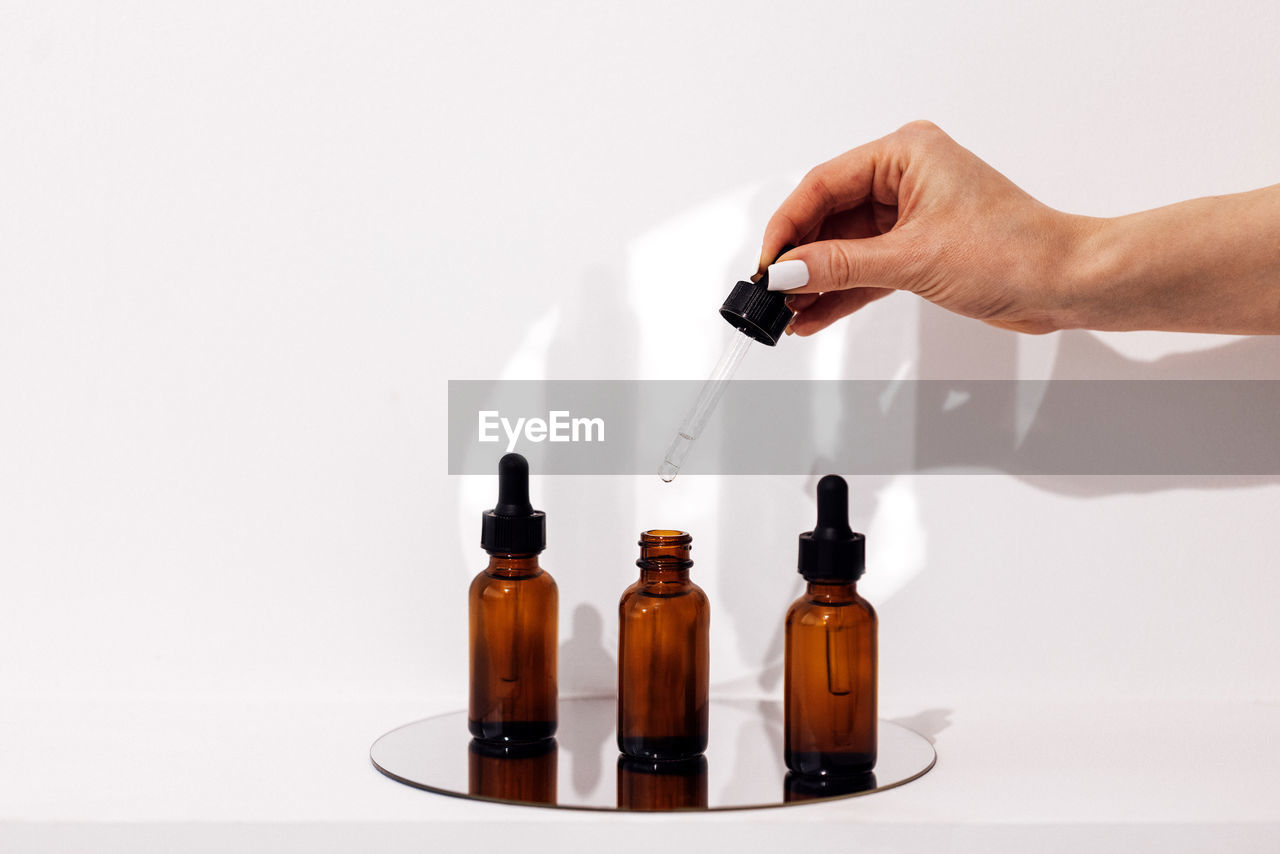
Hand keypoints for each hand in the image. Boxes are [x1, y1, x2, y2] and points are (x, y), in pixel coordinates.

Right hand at [759, 121, 1095, 335]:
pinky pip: (864, 269)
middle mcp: (905, 177)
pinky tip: (813, 316)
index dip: (789, 225)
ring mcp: (910, 214)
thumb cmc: (1015, 251)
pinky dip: (841, 293)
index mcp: (906, 154)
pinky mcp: (917, 249)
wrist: (1065, 283)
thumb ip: (842, 265)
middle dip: (800, 258)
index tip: (767, 261)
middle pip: (829, 216)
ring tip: (787, 312)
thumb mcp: (913, 258)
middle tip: (772, 292)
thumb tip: (788, 270)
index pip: (824, 184)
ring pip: (844, 247)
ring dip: (817, 281)